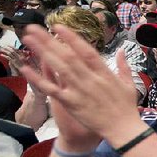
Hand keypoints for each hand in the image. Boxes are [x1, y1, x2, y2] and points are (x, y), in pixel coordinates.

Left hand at [0, 46, 24, 74]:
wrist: (25, 70)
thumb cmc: (25, 64)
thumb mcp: (25, 58)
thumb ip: (23, 54)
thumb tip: (22, 50)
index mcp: (21, 54)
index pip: (16, 49)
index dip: (11, 46)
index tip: (7, 45)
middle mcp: (19, 56)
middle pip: (12, 50)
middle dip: (7, 48)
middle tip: (3, 46)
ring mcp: (16, 59)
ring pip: (9, 53)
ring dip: (4, 51)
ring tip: (1, 49)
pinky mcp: (14, 62)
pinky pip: (8, 58)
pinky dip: (4, 56)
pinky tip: (1, 55)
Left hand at [20, 25, 139, 144]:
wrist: (123, 130)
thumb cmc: (127, 108)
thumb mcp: (130, 84)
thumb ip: (124, 66)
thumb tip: (121, 51)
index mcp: (105, 73)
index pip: (86, 51)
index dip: (71, 38)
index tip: (58, 26)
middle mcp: (90, 79)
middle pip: (67, 56)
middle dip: (50, 40)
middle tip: (34, 27)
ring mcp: (79, 91)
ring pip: (58, 68)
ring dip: (42, 52)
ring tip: (28, 39)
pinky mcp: (71, 103)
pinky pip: (52, 89)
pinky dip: (39, 79)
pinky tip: (26, 69)